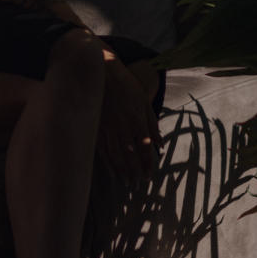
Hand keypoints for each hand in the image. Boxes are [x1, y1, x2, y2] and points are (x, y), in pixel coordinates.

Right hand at [96, 46, 161, 182]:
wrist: (103, 73)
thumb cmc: (126, 86)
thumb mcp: (144, 101)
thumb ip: (152, 124)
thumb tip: (160, 144)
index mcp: (137, 120)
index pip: (144, 148)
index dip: (147, 164)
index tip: (149, 176)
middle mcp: (123, 127)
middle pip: (130, 156)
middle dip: (135, 172)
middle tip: (138, 184)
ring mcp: (108, 128)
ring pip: (115, 155)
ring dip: (122, 171)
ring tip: (127, 183)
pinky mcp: (96, 126)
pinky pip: (102, 149)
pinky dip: (108, 162)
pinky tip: (112, 171)